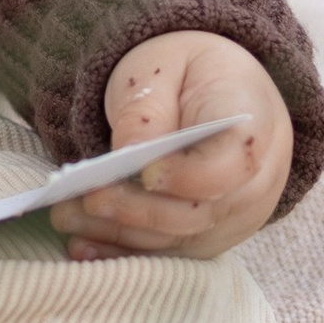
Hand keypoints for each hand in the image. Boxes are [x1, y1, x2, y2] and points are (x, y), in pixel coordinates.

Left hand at [52, 32, 291, 262]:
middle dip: (138, 211)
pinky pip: (169, 255)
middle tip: (87, 198)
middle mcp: (257, 181)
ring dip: (119, 235)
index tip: (146, 172)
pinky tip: (82, 247)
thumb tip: (128, 149)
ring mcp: (237, 217)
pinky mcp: (211, 237)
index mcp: (255, 125)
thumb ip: (147, 107)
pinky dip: (125, 253)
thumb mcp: (164, 67)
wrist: (223, 92)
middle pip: (199, 211)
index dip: (190, 176)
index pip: (232, 165)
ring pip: (178, 239)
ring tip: (66, 218)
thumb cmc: (192, 75)